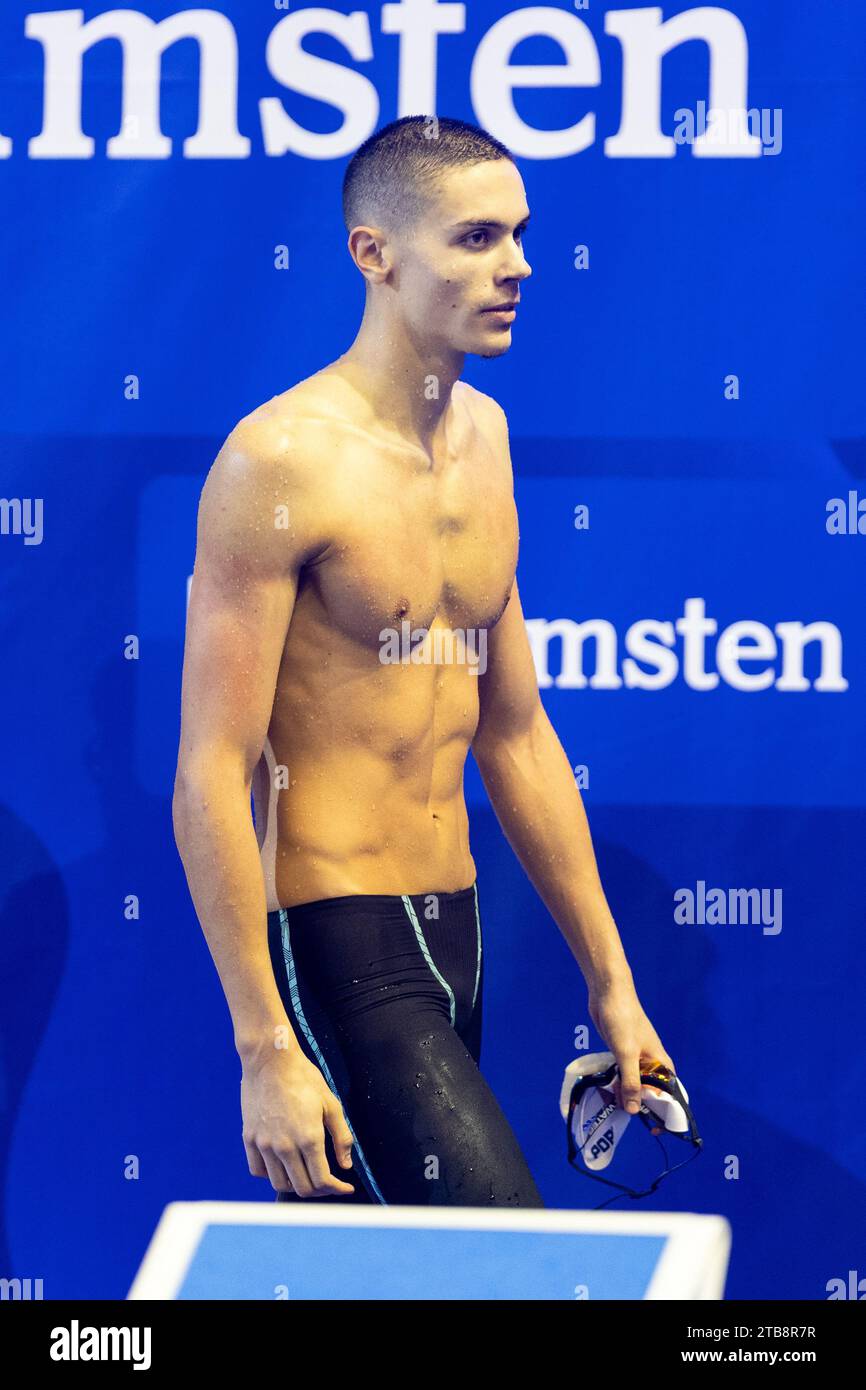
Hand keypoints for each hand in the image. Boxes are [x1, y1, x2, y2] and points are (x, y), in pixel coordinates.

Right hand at [240, 1047, 356, 1197]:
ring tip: (306, 1175)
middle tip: (329, 1182)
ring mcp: (264, 1144)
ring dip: (296, 1185)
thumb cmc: (303, 1078)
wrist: (270, 1060)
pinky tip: (283, 1165)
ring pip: (280, 1183)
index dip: (336, 1189)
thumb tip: (346, 1165)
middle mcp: (285, 1146)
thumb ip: (341, 1137)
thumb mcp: (331, 1103)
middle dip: (320, 1190)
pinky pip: (259, 1170)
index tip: (345, 1187)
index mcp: (309, 1138)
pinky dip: (272, 1174)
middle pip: (302, 1188)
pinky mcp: (250, 1138)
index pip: (322, 1181)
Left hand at [587, 977, 675, 1116]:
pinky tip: (605, 1093)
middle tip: (623, 1116)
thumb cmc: (622, 1020)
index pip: (669, 1094)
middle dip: (639, 1105)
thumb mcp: (627, 1054)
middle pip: (650, 1092)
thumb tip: (634, 1111)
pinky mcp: (620, 1053)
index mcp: (661, 1062)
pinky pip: (621, 1075)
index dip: (664, 1112)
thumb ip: (631, 1082)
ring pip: (633, 1084)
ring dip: (625, 1095)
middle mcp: (650, 1063)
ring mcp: (635, 1058)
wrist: (608, 992)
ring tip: (610, 1106)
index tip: (653, 1129)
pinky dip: (616, 1084)